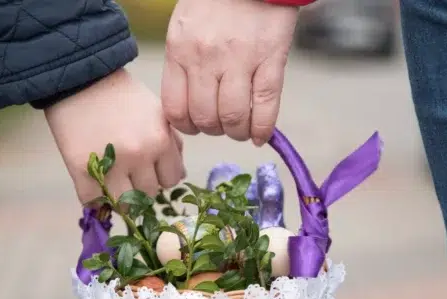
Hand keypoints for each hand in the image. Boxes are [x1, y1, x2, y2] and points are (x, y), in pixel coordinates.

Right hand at [45, 69, 185, 202]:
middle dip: (140, 187)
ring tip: (111, 183)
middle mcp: (139, 154)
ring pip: (124, 205)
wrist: (80, 79)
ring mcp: (110, 163)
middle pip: (148, 195)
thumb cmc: (121, 96)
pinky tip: (93, 184)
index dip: (160, 177)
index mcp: (161, 139)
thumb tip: (179, 175)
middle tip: (127, 174)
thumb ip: (172, 143)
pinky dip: (93, 198)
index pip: (171, 180)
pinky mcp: (80, 169)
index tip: (149, 171)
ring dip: (118, 197)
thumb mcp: (157, 113)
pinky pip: (92, 201)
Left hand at [162, 0, 297, 144]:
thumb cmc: (216, 0)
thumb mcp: (185, 26)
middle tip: (222, 125)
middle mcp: (206, 58)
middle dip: (213, 131)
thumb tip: (191, 104)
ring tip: (241, 128)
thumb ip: (184, 62)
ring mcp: (239, 60)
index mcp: (180, 49)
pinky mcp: (270, 60)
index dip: (186, 126)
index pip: (175, 108)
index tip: (196, 125)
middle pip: (205, 118)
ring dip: (237, 132)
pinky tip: (261, 136)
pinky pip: (265, 107)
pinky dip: (263, 129)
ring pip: (233, 117)